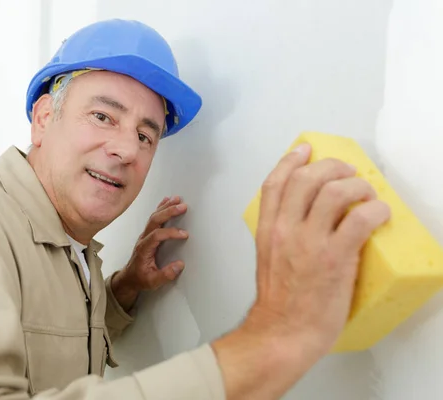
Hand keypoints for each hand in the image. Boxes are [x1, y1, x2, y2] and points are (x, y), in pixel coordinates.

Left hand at [111, 196, 188, 309]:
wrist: (129, 278)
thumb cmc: (140, 278)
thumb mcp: (153, 282)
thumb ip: (166, 274)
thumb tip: (180, 265)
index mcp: (144, 249)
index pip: (157, 236)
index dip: (171, 233)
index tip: (184, 234)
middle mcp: (143, 239)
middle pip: (155, 221)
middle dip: (168, 212)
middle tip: (182, 206)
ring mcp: (145, 235)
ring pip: (154, 217)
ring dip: (166, 207)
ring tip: (177, 199)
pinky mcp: (148, 234)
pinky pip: (154, 218)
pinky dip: (161, 208)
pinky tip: (167, 201)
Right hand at [212, 143, 390, 399]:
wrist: (283, 332)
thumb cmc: (279, 303)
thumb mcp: (269, 259)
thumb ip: (282, 235)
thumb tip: (306, 219)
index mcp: (267, 230)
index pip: (274, 184)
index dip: (290, 160)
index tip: (305, 150)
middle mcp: (285, 230)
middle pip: (305, 178)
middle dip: (331, 166)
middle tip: (347, 172)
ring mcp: (309, 242)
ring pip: (333, 191)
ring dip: (356, 185)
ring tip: (367, 193)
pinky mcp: (334, 257)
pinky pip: (358, 220)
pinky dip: (374, 211)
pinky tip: (379, 214)